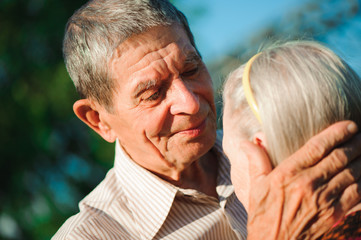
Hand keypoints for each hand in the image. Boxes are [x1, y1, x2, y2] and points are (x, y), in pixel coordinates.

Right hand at [235, 121, 360, 238]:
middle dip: (354, 142)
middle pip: (339, 157)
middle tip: (360, 134)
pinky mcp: (336, 216)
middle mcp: (308, 183)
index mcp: (288, 174)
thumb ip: (256, 162)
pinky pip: (357, 194)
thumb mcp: (255, 188)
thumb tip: (248, 142)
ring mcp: (324, 200)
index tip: (348, 124)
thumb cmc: (264, 219)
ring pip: (352, 173)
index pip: (317, 147)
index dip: (335, 133)